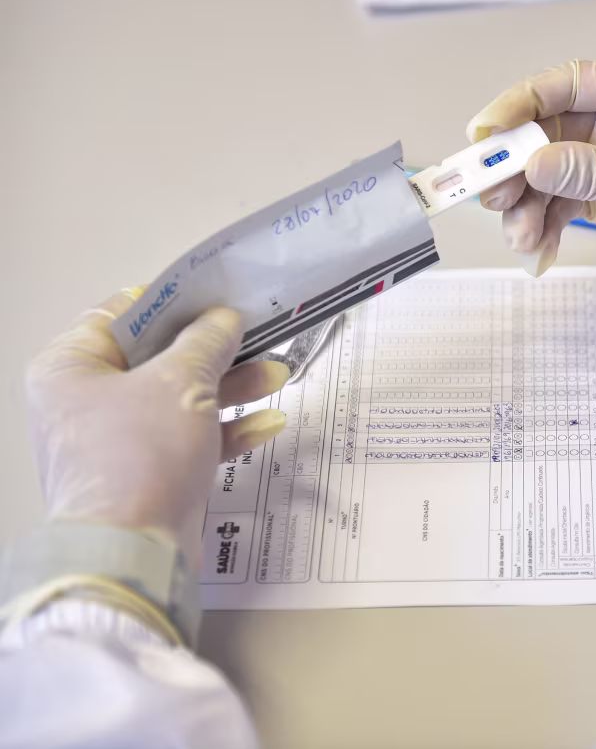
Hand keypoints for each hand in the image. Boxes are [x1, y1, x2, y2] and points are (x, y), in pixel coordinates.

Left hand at [25, 289, 289, 567]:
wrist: (134, 551)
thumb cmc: (140, 454)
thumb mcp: (181, 381)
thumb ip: (207, 341)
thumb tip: (223, 319)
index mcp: (70, 368)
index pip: (122, 315)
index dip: (172, 301)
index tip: (216, 294)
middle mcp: (85, 401)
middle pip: (158, 357)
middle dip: (215, 348)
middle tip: (255, 331)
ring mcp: (117, 440)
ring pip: (180, 398)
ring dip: (230, 387)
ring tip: (275, 374)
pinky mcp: (148, 473)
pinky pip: (190, 438)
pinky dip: (227, 429)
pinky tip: (267, 422)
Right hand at [467, 60, 595, 309]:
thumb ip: (593, 171)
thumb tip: (535, 162)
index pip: (568, 85)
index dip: (519, 105)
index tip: (485, 132)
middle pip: (544, 132)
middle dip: (514, 166)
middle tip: (492, 194)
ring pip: (543, 174)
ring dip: (524, 206)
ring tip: (522, 237)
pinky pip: (554, 205)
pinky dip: (540, 227)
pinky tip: (537, 249)